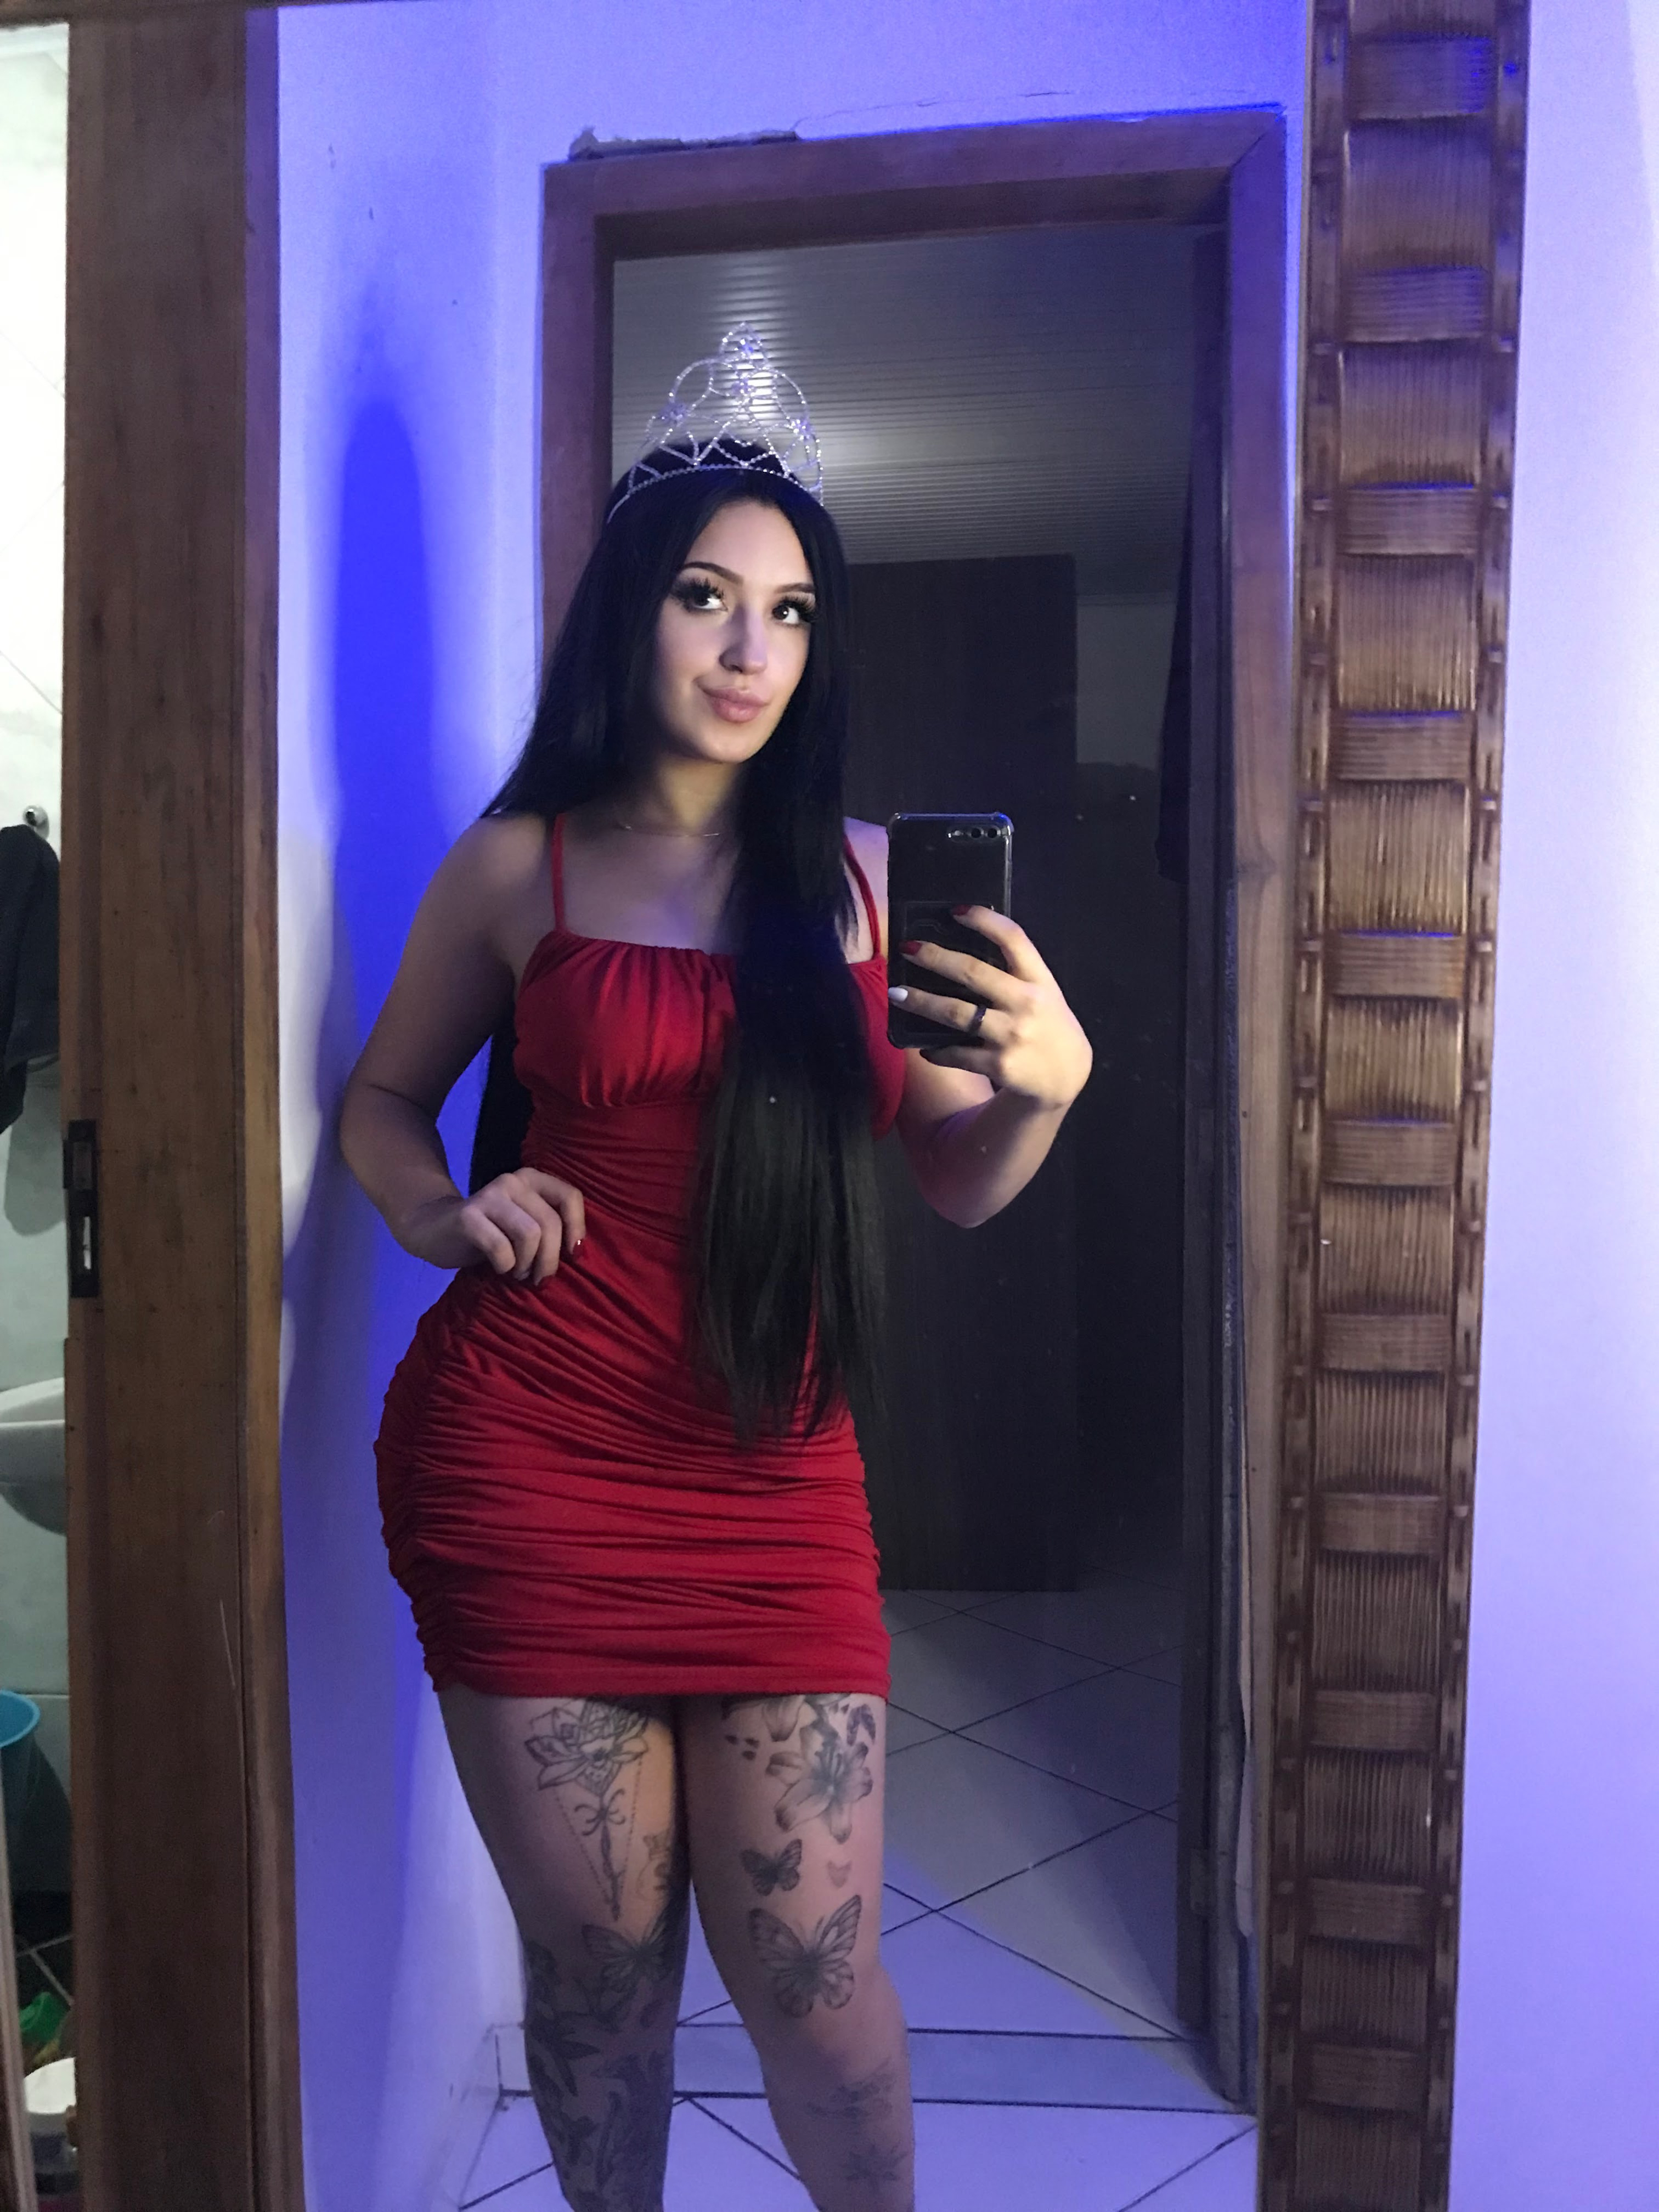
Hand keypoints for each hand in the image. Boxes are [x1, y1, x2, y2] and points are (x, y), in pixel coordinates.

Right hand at [401, 1169, 586, 1284]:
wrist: (434, 1229)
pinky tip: (500, 1269)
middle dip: (550, 1259)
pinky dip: (505, 1266)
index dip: (577, 1229)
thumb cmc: (490, 1232)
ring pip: (530, 1234)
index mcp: (532, 1179)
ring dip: (527, 1263)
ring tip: (518, 1273)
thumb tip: (579, 1251)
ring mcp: (489, 1196)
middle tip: (538, 1277)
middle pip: (550, 1223)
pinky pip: (501, 1248)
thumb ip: (550, 1226)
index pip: (570, 1197)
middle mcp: (512, 1181)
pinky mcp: (467, 1216)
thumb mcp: (524, 1223)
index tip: (572, 1256)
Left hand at [889, 907, 1091, 1110]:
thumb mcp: (1043, 992)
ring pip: (955, 1013)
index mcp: (1038, 979)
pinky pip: (956, 1054)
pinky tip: (924, 1046)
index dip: (984, 920)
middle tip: (906, 949)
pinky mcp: (998, 1065)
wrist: (1066, 1076)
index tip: (955, 911)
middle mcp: (1026, 1003)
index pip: (1013, 938)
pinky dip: (936, 1050)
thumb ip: (1015, 971)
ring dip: (921, 1002)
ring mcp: (1011, 1034)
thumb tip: (964, 945)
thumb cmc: (1047, 1025)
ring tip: (896, 994)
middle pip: (973, 972)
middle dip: (935, 958)